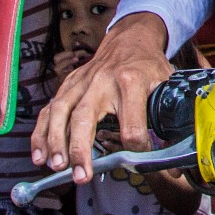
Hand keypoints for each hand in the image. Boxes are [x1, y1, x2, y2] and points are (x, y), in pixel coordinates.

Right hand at [31, 12, 175, 180]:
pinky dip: (42, 134)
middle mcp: (102, 81)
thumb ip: (167, 119)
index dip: (137, 147)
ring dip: (56, 142)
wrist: (130, 39)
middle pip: (86, 116)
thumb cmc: (148, 66)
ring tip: (56, 167)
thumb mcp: (166, 87)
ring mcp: (81, 82)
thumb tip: (174, 160)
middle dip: (80, 149)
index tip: (139, 160)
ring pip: (61, 112)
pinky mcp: (68, 85)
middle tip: (81, 175)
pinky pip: (50, 110)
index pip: (133, 123)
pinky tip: (40, 155)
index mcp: (132, 82)